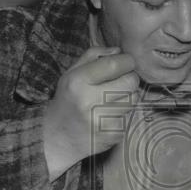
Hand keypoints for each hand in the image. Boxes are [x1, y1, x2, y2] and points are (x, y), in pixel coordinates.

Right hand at [42, 46, 138, 179]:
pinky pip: (129, 116)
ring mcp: (102, 120)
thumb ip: (93, 56)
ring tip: (112, 100)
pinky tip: (108, 116)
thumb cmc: (67, 101)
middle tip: (121, 81)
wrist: (57, 138)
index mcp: (78, 81)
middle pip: (130, 82)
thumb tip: (118, 51)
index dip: (127, 61)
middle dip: (130, 78)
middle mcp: (89, 101)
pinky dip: (123, 114)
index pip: (114, 65)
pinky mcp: (112, 135)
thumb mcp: (71, 74)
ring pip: (133, 99)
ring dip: (127, 97)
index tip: (127, 62)